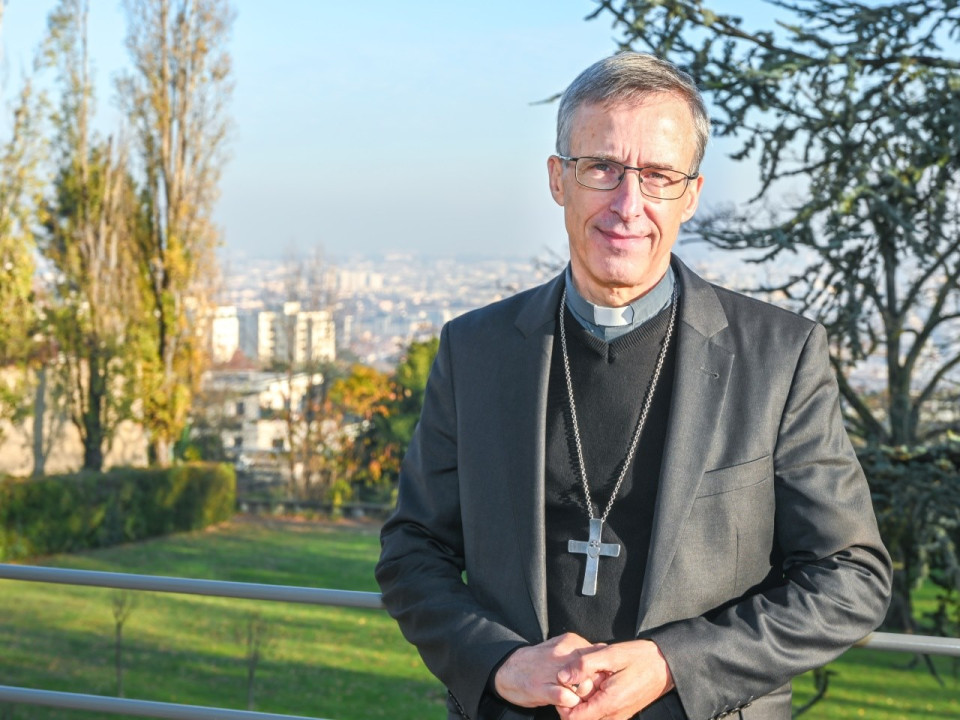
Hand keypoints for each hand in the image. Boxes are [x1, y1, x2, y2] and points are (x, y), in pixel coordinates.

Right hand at [494, 633, 605, 708]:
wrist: (507, 670)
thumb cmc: (537, 662)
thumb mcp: (560, 647)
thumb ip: (580, 649)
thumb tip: (604, 651)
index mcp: (570, 641)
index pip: (600, 655)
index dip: (602, 671)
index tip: (599, 680)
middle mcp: (563, 654)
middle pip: (595, 672)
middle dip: (595, 686)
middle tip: (588, 692)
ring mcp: (552, 671)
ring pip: (584, 686)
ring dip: (584, 696)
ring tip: (576, 698)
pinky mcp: (542, 688)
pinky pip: (568, 698)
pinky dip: (571, 704)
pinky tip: (565, 703)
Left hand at [555, 639, 673, 719]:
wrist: (665, 665)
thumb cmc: (639, 657)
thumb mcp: (610, 654)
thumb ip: (584, 665)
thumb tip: (562, 676)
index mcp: (609, 703)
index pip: (572, 718)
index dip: (562, 703)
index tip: (564, 684)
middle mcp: (614, 716)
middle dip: (571, 702)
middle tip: (575, 680)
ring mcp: (619, 716)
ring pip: (590, 718)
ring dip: (582, 702)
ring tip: (586, 680)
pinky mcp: (622, 713)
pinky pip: (600, 715)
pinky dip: (593, 702)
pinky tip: (597, 683)